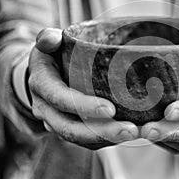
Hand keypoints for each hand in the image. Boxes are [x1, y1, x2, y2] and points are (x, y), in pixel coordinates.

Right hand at [29, 28, 138, 149]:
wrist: (44, 76)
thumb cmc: (53, 56)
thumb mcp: (48, 44)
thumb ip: (49, 38)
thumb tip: (51, 38)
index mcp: (42, 86)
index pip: (60, 99)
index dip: (83, 106)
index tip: (111, 109)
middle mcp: (46, 109)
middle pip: (71, 128)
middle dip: (102, 131)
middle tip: (130, 130)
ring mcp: (58, 123)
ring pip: (81, 139)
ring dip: (108, 139)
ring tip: (135, 134)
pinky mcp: (71, 129)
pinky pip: (87, 141)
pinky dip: (108, 140)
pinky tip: (130, 134)